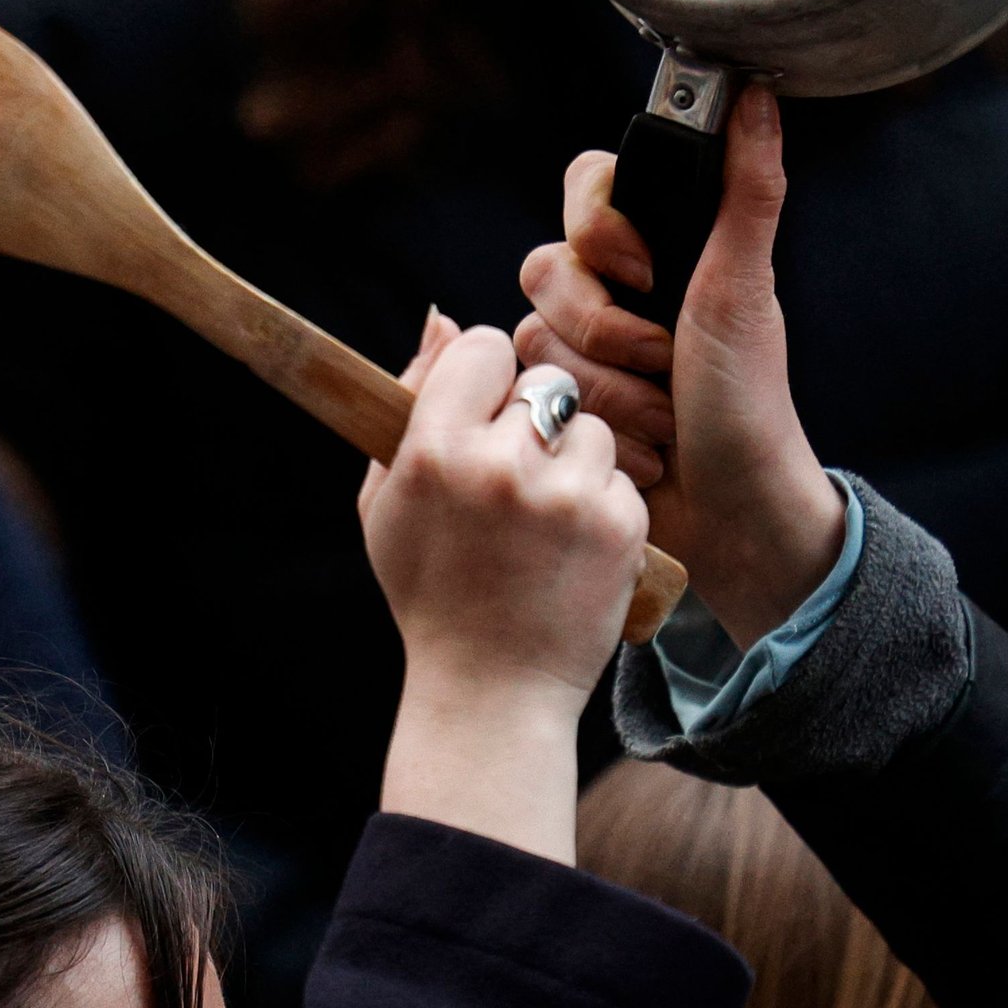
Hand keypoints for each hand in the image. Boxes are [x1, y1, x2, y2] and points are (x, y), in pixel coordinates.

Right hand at [365, 312, 650, 863]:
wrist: (491, 689)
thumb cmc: (431, 591)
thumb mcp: (388, 501)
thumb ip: (412, 401)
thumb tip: (444, 318)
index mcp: (434, 451)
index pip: (484, 346)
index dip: (488, 376)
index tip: (486, 412)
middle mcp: (500, 465)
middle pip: (545, 381)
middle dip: (535, 419)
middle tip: (518, 478)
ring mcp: (565, 496)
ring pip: (591, 427)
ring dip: (574, 461)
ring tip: (546, 521)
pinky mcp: (618, 525)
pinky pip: (619, 476)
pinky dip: (603, 505)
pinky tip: (574, 549)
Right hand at [517, 87, 845, 650]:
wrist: (735, 512)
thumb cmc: (750, 402)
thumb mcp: (747, 292)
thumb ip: (749, 190)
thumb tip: (759, 91)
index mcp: (658, 248)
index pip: (586, 187)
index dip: (599, 226)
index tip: (646, 269)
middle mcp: (612, 290)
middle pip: (546, 269)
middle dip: (607, 330)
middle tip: (667, 361)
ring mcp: (582, 349)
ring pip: (534, 339)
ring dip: (608, 390)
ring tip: (665, 418)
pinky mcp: (557, 405)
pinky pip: (530, 396)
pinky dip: (595, 428)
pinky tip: (642, 452)